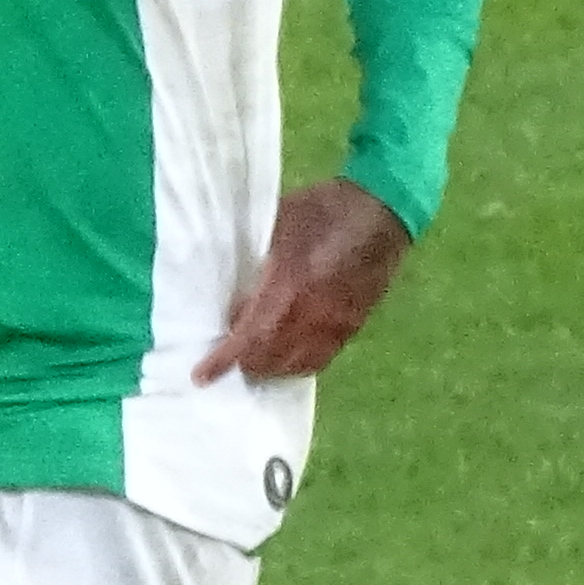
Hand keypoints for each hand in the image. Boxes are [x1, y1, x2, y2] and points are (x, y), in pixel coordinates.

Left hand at [196, 179, 411, 386]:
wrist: (382, 209)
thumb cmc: (323, 209)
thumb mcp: (275, 225)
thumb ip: (253, 263)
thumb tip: (233, 296)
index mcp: (289, 287)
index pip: (249, 337)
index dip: (223, 361)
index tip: (201, 375)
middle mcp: (312, 315)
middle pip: (269, 360)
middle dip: (243, 363)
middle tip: (227, 354)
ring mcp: (336, 324)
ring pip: (295, 366)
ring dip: (270, 367)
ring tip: (254, 358)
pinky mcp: (354, 325)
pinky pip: (320, 359)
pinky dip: (297, 364)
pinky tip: (287, 354)